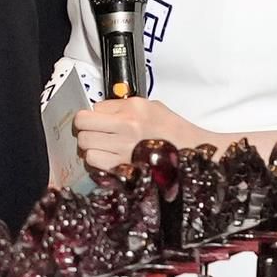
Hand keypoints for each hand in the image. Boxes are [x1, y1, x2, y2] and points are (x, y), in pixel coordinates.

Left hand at [70, 94, 215, 182]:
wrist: (193, 155)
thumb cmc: (174, 131)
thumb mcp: (152, 108)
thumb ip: (123, 107)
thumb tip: (99, 112)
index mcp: (133, 109)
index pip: (93, 109)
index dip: (93, 116)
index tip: (99, 122)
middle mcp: (126, 127)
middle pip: (82, 126)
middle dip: (86, 130)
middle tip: (96, 135)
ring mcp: (123, 149)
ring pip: (85, 146)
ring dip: (90, 148)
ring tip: (103, 149)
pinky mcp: (123, 168)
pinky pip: (94, 163)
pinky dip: (97, 163)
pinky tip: (109, 160)